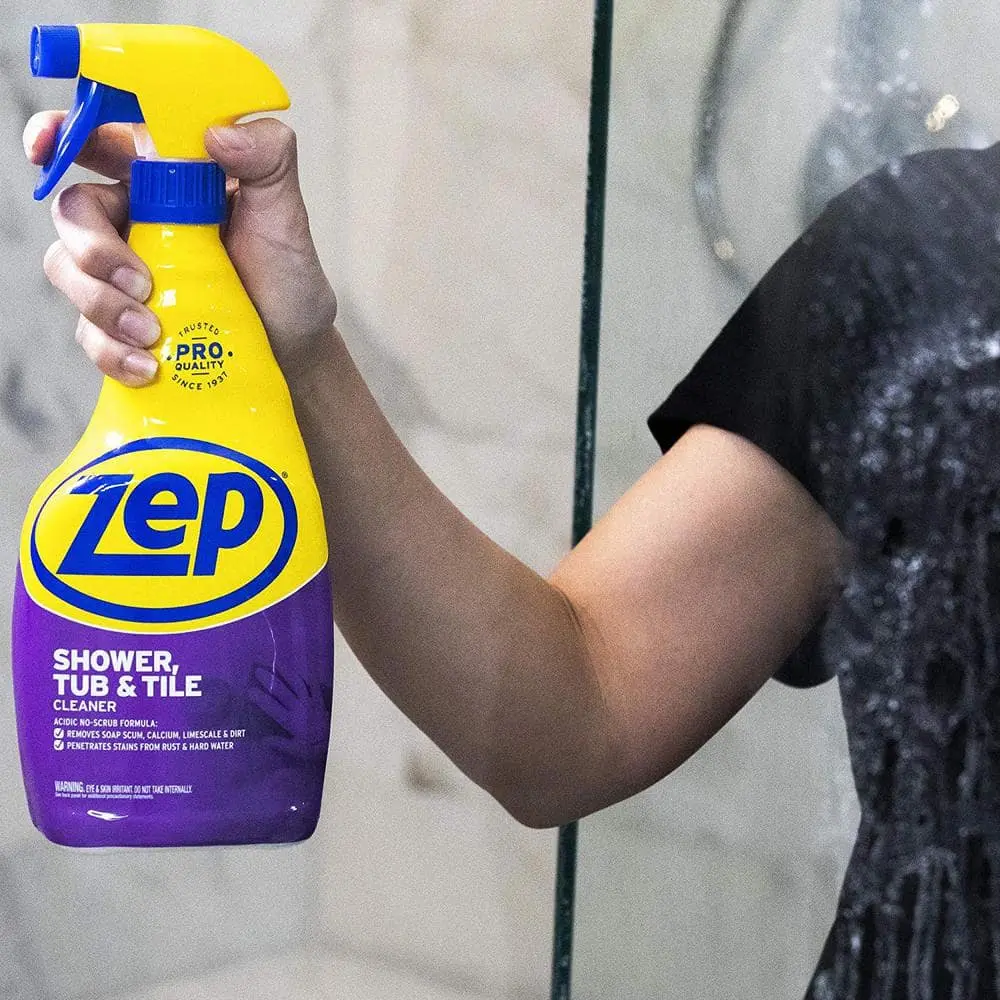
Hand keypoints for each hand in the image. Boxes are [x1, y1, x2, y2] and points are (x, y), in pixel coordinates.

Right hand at [23, 114, 337, 384]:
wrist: (295, 349)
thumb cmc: (286, 278)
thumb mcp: (287, 215)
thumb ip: (269, 158)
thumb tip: (218, 133)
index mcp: (164, 177)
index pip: (97, 138)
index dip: (59, 133)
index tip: (46, 147)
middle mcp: (134, 218)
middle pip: (72, 211)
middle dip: (91, 246)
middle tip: (139, 282)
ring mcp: (122, 272)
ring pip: (67, 270)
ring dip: (100, 304)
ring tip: (151, 332)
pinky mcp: (121, 322)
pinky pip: (89, 333)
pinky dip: (111, 350)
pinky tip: (148, 366)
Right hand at [246, 663, 331, 761]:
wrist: (334, 743)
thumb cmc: (313, 748)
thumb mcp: (294, 750)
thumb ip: (279, 744)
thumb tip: (262, 740)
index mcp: (290, 720)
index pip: (272, 707)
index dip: (260, 698)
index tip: (250, 690)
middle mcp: (299, 707)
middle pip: (281, 691)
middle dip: (269, 680)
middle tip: (258, 670)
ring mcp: (310, 701)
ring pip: (296, 683)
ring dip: (286, 673)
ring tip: (277, 663)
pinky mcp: (319, 700)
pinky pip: (314, 685)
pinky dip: (309, 676)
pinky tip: (305, 668)